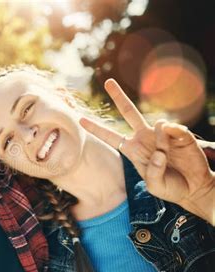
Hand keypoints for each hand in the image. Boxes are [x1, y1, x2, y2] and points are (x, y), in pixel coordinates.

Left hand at [80, 79, 213, 223]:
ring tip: (166, 157)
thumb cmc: (171, 188)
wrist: (194, 188)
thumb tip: (159, 149)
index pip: (110, 137)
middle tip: (108, 82)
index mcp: (132, 150)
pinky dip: (174, 136)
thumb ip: (153, 171)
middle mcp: (144, 138)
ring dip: (162, 142)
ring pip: (158, 125)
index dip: (96, 128)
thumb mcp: (155, 186)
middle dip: (118, 96)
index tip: (80, 119)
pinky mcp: (180, 134)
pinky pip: (174, 128)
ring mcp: (161, 134)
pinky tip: (177, 144)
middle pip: (129, 112)